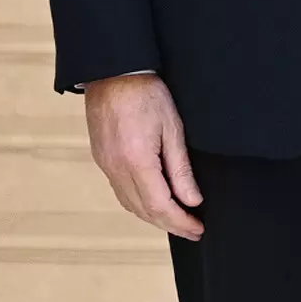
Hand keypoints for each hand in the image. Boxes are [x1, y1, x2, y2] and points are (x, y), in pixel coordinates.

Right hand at [84, 72, 203, 239]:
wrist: (112, 71)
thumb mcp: (172, 128)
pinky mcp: (102, 159)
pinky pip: (120, 191)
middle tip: (192, 230)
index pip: (161, 207)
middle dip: (170, 225)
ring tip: (176, 220)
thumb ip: (181, 169)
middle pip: (144, 211)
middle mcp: (116, 169)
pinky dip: (138, 204)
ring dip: (153, 218)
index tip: (198, 229)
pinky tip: (152, 202)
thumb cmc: (145, 92)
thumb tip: (192, 201)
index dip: (181, 222)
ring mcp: (106, 165)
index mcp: (137, 162)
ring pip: (130, 205)